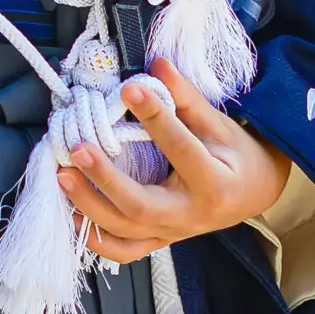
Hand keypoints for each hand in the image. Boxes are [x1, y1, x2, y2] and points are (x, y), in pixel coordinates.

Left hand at [57, 59, 290, 263]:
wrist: (253, 192)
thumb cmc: (233, 153)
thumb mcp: (217, 123)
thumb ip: (185, 97)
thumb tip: (156, 63)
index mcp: (214, 182)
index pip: (180, 149)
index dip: (155, 117)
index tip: (129, 88)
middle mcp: (192, 216)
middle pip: (142, 206)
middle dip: (106, 180)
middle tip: (77, 149)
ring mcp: (172, 234)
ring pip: (125, 234)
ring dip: (89, 206)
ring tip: (61, 175)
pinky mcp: (158, 242)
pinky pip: (121, 251)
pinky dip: (93, 239)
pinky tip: (68, 214)